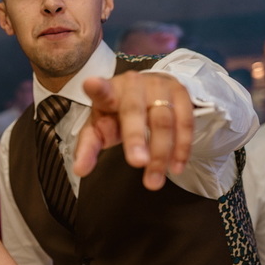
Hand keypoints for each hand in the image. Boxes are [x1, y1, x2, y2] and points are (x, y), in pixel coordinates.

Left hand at [73, 71, 193, 190]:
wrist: (147, 92)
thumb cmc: (118, 115)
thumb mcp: (99, 129)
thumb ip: (88, 148)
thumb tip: (79, 170)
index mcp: (108, 92)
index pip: (101, 90)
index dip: (97, 88)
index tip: (90, 84)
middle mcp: (133, 84)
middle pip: (135, 112)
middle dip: (136, 139)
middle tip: (137, 164)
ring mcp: (159, 86)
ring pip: (163, 121)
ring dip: (161, 153)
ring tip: (154, 180)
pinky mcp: (181, 92)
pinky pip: (185, 122)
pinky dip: (182, 146)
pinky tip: (176, 167)